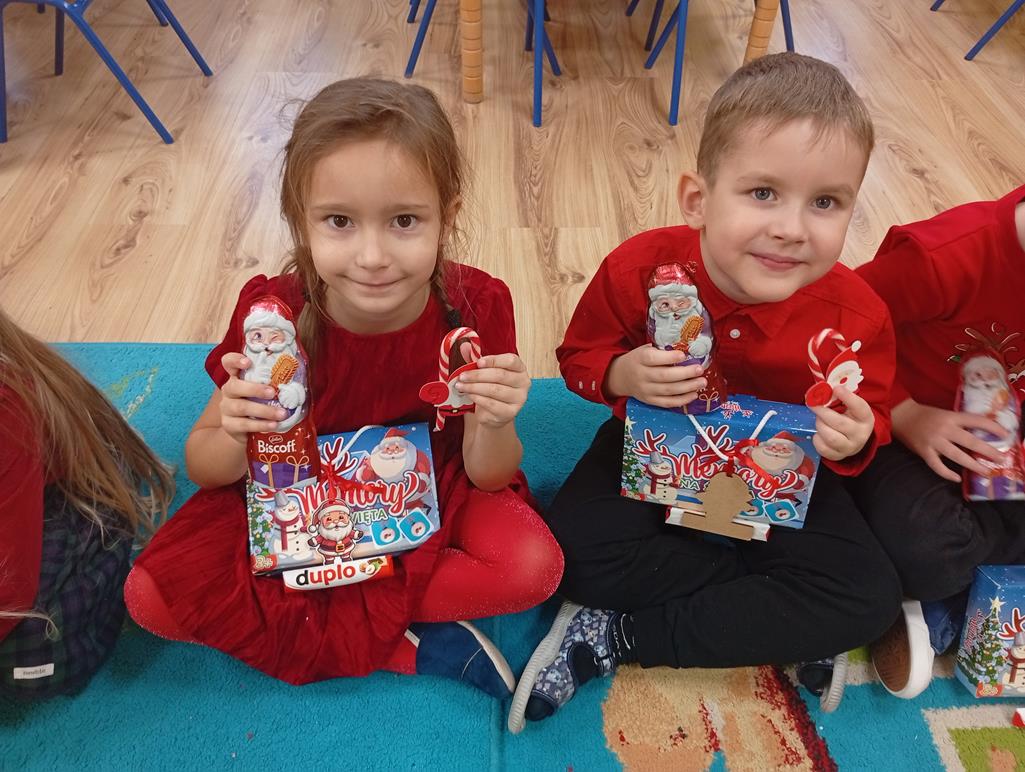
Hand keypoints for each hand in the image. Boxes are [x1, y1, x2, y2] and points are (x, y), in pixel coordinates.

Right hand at [217, 352, 287, 442]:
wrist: (246, 432)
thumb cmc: (260, 405)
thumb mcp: (265, 392)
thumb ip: (274, 383)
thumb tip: (302, 377)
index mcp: (237, 378)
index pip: (228, 363)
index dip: (235, 360)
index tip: (248, 362)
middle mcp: (229, 391)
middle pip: (235, 386)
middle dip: (255, 389)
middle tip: (273, 392)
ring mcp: (226, 409)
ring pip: (241, 407)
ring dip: (264, 410)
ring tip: (281, 414)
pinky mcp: (229, 425)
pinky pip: (244, 424)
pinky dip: (261, 424)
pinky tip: (274, 425)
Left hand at [454, 353, 529, 428]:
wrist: (493, 412)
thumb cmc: (491, 388)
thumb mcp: (486, 372)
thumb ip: (477, 360)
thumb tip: (464, 347)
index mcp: (519, 368)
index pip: (511, 361)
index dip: (494, 360)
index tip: (478, 362)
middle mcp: (523, 382)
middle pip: (500, 375)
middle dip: (478, 375)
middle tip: (462, 376)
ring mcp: (519, 399)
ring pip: (494, 390)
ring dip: (474, 387)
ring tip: (461, 386)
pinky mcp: (510, 412)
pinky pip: (492, 404)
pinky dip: (477, 398)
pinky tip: (469, 395)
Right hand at [605, 344, 705, 408]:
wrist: (621, 376)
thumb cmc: (638, 360)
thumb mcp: (644, 350)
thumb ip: (661, 350)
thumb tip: (687, 347)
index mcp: (640, 359)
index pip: (653, 358)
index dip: (669, 358)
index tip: (683, 355)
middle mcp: (642, 375)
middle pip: (664, 376)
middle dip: (685, 373)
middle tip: (699, 369)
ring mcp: (645, 390)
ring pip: (668, 390)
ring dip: (688, 387)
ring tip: (702, 382)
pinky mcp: (649, 401)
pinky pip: (667, 403)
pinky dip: (682, 400)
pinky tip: (693, 394)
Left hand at [810, 386, 874, 461]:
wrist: (854, 440)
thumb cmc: (850, 419)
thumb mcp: (850, 407)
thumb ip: (840, 397)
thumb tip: (823, 388)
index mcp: (866, 418)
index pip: (859, 407)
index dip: (847, 397)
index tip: (835, 389)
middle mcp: (860, 434)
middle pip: (839, 423)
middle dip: (822, 412)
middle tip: (813, 405)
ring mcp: (850, 447)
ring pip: (831, 437)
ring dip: (820, 426)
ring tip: (818, 420)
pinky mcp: (838, 456)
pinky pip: (823, 448)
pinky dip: (817, 439)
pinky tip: (819, 433)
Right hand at [892, 398, 1008, 481]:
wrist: (901, 416)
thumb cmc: (926, 415)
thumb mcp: (945, 414)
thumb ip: (959, 423)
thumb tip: (980, 435)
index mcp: (951, 417)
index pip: (976, 421)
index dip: (992, 427)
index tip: (1005, 435)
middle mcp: (944, 429)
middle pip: (970, 441)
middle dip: (988, 451)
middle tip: (1000, 458)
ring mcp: (934, 442)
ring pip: (957, 456)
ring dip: (973, 465)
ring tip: (986, 471)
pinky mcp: (924, 452)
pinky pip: (937, 466)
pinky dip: (947, 474)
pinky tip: (958, 478)